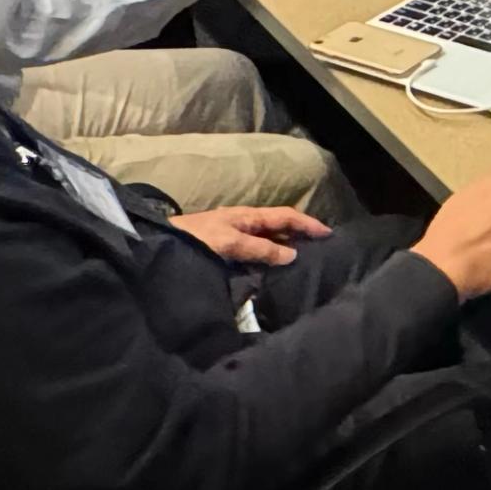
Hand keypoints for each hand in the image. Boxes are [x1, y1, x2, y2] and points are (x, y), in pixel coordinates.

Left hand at [170, 205, 329, 266]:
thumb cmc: (195, 240)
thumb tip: (292, 254)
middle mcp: (244, 224)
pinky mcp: (227, 254)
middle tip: (322, 250)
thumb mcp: (229, 243)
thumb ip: (260, 248)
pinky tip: (276, 273)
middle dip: (301, 235)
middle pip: (279, 227)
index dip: (308, 223)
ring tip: (305, 263)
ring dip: (287, 248)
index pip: (285, 216)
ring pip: (268, 241)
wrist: (161, 247)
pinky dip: (270, 260)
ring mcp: (235, 238)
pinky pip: (256, 254)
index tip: (329, 234)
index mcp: (247, 216)